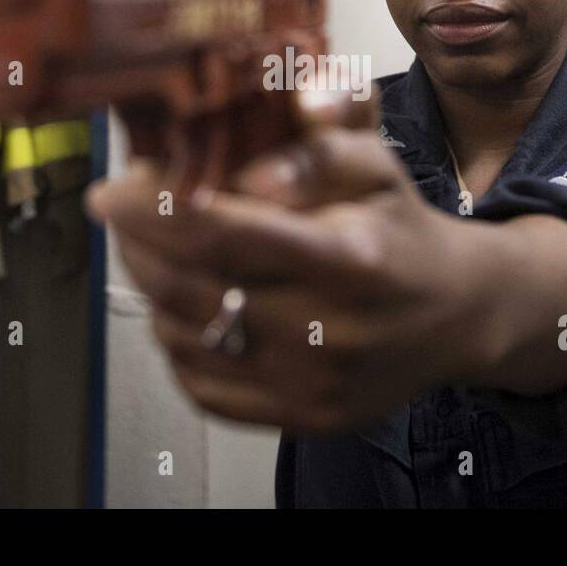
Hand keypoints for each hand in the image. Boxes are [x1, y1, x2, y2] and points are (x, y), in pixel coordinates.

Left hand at [86, 90, 488, 431]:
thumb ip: (317, 147)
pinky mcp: (301, 418)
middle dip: (136, 243)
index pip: (222, 235)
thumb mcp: (376, 163)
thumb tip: (251, 167)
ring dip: (152, 287)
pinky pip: (201, 384)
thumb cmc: (400, 228)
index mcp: (350, 257)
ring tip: (158, 250)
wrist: (454, 313)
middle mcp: (330, 330)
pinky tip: (191, 303)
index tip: (111, 190)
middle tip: (124, 212)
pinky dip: (177, 340)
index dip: (152, 210)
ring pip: (183, 336)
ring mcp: (312, 383)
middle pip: (188, 286)